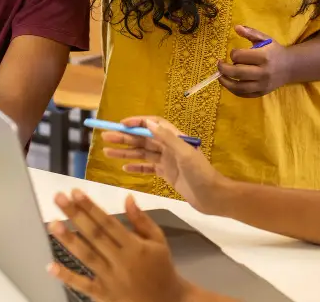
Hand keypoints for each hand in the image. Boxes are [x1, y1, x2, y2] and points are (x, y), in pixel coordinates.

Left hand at [47, 190, 193, 301]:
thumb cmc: (161, 267)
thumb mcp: (158, 240)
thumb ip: (142, 220)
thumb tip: (127, 197)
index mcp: (135, 246)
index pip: (108, 222)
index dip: (91, 207)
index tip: (76, 192)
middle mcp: (121, 261)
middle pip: (95, 236)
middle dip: (76, 215)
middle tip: (59, 198)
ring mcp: (111, 279)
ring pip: (87, 257)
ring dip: (69, 240)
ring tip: (53, 224)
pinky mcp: (104, 295)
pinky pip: (84, 285)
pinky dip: (67, 277)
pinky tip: (51, 266)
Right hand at [102, 117, 225, 214]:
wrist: (214, 197)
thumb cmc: (201, 174)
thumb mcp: (185, 154)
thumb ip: (168, 138)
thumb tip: (149, 122)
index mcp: (175, 138)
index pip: (153, 125)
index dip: (137, 123)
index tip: (120, 124)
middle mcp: (170, 147)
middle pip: (144, 139)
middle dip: (125, 138)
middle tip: (105, 137)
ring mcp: (168, 161)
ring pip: (143, 153)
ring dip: (126, 151)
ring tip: (107, 151)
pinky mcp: (167, 174)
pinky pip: (148, 168)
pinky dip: (136, 166)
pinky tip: (124, 166)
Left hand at [216, 25, 290, 97]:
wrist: (290, 67)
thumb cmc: (275, 51)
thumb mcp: (265, 39)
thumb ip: (250, 32)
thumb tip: (236, 27)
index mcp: (263, 56)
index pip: (240, 57)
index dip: (233, 54)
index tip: (234, 53)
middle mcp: (263, 72)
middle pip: (237, 73)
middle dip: (223, 69)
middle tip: (219, 65)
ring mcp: (262, 84)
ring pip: (239, 87)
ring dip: (225, 82)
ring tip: (220, 76)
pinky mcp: (262, 93)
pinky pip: (244, 95)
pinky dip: (234, 91)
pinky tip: (229, 84)